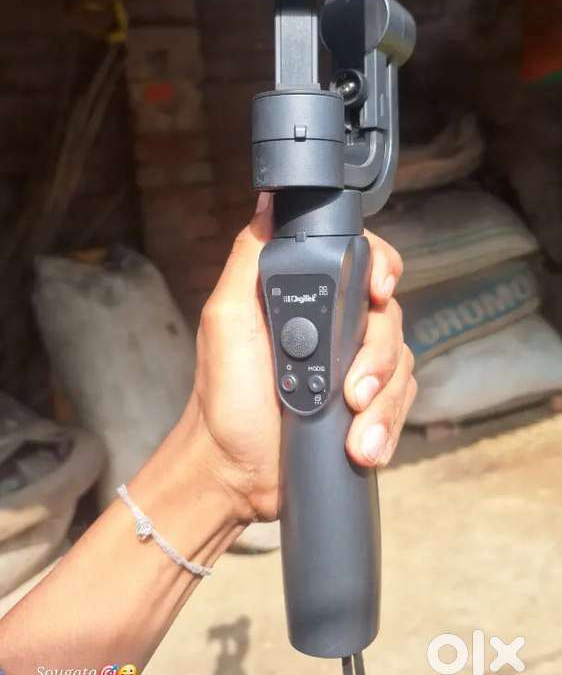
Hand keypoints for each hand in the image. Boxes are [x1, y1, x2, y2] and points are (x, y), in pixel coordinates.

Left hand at [188, 194, 416, 524]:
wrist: (234, 474)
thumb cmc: (222, 398)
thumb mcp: (226, 318)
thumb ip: (251, 259)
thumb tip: (269, 201)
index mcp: (303, 296)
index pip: (362, 260)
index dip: (381, 268)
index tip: (378, 291)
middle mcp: (334, 325)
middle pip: (388, 315)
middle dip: (377, 356)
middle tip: (352, 389)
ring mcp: (353, 367)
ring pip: (402, 363)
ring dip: (382, 402)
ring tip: (354, 429)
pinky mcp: (366, 408)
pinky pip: (401, 403)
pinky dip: (386, 427)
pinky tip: (363, 447)